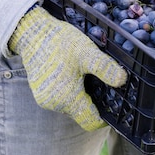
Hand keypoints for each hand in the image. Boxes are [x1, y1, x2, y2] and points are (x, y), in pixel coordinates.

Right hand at [8, 6, 126, 130]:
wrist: (32, 32)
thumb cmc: (59, 42)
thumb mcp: (87, 53)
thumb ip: (105, 68)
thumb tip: (122, 80)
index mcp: (66, 99)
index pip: (91, 122)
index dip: (106, 117)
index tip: (116, 104)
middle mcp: (54, 105)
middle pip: (83, 113)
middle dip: (96, 101)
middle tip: (105, 81)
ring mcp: (46, 99)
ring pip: (73, 104)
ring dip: (84, 93)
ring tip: (90, 74)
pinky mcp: (42, 92)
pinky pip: (64, 97)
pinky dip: (73, 89)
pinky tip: (78, 73)